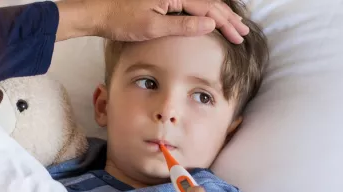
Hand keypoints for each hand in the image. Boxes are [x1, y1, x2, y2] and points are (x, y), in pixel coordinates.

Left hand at [57, 0, 248, 43]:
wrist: (99, 12)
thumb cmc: (122, 21)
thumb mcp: (154, 27)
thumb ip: (184, 25)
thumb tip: (211, 23)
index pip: (209, 8)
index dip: (226, 23)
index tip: (238, 36)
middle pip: (209, 1)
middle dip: (227, 18)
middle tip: (243, 33)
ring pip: (202, 1)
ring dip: (218, 13)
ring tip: (233, 24)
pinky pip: (191, 2)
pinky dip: (204, 11)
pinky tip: (210, 18)